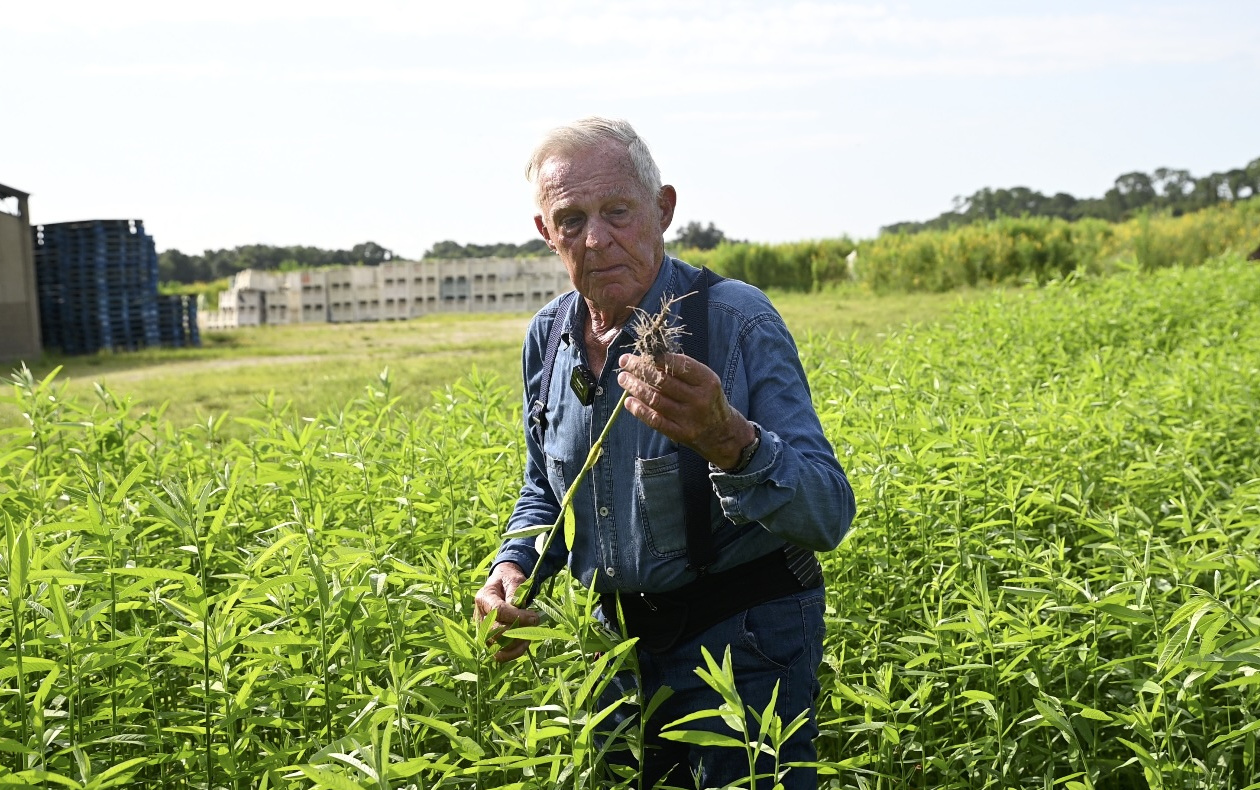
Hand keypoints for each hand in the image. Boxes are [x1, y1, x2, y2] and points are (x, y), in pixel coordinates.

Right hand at [473, 562, 538, 662]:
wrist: (504, 586)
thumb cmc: (510, 582)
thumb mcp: (515, 580)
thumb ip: (516, 592)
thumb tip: (517, 606)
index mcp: (483, 598)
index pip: (498, 611)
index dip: (518, 617)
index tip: (534, 616)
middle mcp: (480, 616)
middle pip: (495, 631)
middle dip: (518, 630)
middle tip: (534, 622)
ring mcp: (483, 631)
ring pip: (496, 646)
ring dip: (517, 643)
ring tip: (530, 633)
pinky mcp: (489, 641)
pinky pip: (499, 654)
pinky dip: (514, 653)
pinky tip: (525, 643)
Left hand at [617, 351, 755, 469]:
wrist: (722, 432)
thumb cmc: (708, 399)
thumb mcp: (704, 381)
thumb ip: (682, 370)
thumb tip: (649, 357)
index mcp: (707, 380)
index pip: (678, 364)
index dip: (656, 357)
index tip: (640, 352)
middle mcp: (699, 399)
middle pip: (663, 381)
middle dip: (640, 369)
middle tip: (625, 362)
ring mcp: (689, 418)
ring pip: (656, 399)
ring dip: (635, 387)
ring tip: (623, 378)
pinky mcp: (680, 433)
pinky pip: (655, 420)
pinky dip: (639, 410)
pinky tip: (628, 401)